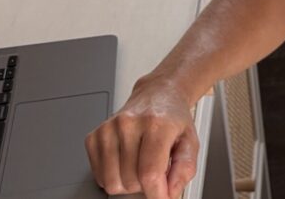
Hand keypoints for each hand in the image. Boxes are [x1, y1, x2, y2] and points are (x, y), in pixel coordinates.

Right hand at [85, 74, 199, 198]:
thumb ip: (185, 169)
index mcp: (157, 124)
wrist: (158, 94)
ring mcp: (108, 129)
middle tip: (154, 170)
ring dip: (128, 183)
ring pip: (112, 183)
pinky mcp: (94, 136)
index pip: (150, 174)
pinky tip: (126, 162)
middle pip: (131, 181)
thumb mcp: (190, 141)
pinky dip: (113, 177)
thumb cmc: (173, 118)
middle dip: (145, 185)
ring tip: (139, 166)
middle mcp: (129, 124)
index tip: (162, 198)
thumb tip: (170, 193)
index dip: (157, 194)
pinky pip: (99, 177)